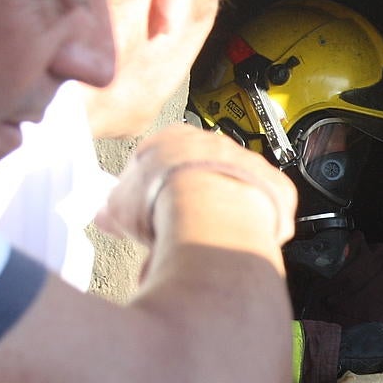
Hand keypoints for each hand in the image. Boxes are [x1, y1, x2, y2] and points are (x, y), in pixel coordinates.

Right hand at [96, 124, 296, 244]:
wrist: (211, 210)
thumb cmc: (164, 200)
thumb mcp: (119, 206)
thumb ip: (115, 207)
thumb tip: (108, 215)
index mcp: (173, 138)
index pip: (161, 159)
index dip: (154, 191)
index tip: (150, 212)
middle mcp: (214, 145)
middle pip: (199, 175)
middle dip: (188, 204)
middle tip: (176, 232)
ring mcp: (247, 165)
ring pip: (233, 192)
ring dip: (220, 217)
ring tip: (203, 244)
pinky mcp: (275, 190)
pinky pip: (264, 209)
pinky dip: (253, 227)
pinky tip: (235, 242)